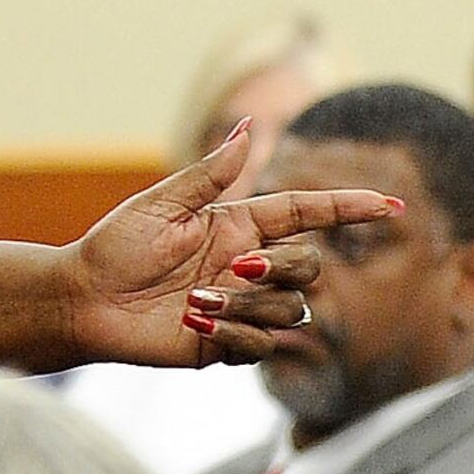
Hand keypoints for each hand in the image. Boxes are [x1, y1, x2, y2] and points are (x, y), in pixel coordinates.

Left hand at [62, 122, 403, 368]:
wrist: (83, 301)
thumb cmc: (114, 247)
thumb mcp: (161, 204)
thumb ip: (210, 174)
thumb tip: (246, 127)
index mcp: (239, 226)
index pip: (308, 214)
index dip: (349, 209)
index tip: (391, 205)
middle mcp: (247, 266)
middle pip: (309, 267)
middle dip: (282, 269)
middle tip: (235, 270)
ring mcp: (240, 307)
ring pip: (290, 309)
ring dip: (247, 307)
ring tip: (196, 305)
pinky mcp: (225, 345)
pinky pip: (261, 346)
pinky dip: (232, 336)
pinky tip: (194, 327)